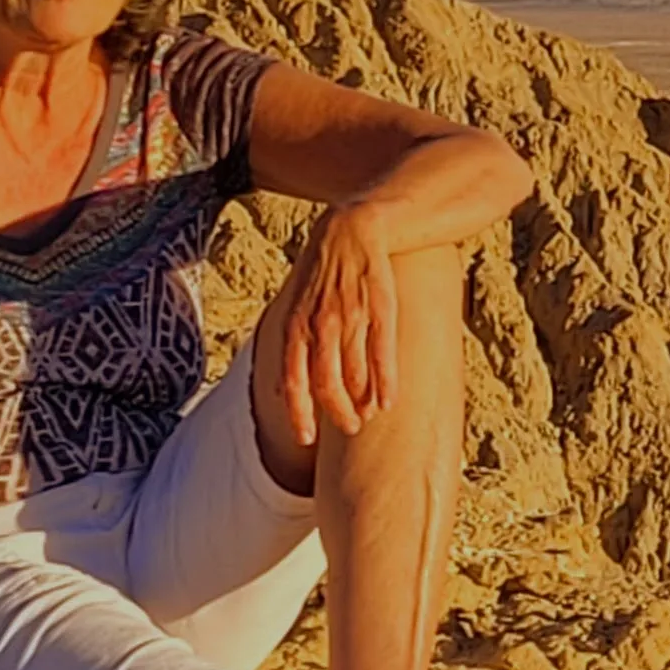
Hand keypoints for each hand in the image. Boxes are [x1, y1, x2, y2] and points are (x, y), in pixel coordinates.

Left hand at [278, 201, 402, 447]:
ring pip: (355, 373)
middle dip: (338, 413)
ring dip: (363, 402)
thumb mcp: (296, 306)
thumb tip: (280, 390)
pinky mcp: (381, 309)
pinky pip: (382, 354)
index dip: (299, 414)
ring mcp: (352, 317)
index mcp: (296, 325)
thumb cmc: (322, 274)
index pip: (292, 380)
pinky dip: (385, 383)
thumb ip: (291, 348)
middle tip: (349, 427)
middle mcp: (321, 324)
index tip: (306, 440)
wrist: (352, 228)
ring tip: (369, 415)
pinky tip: (389, 403)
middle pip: (326, 383)